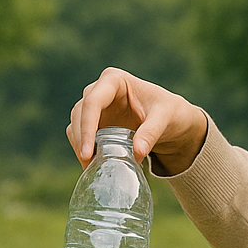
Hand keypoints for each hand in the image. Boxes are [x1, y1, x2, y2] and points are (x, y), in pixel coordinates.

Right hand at [67, 68, 208, 174]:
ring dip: (79, 145)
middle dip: (81, 139)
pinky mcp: (95, 122)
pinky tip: (93, 165)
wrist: (172, 120)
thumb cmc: (169, 111)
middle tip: (88, 164)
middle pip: (80, 113)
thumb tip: (137, 154)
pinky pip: (81, 135)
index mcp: (114, 80)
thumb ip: (151, 133)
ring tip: (91, 168)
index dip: (86, 127)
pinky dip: (84, 149)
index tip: (87, 152)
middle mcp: (100, 90)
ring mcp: (96, 106)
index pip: (93, 102)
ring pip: (76, 124)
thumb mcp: (165, 118)